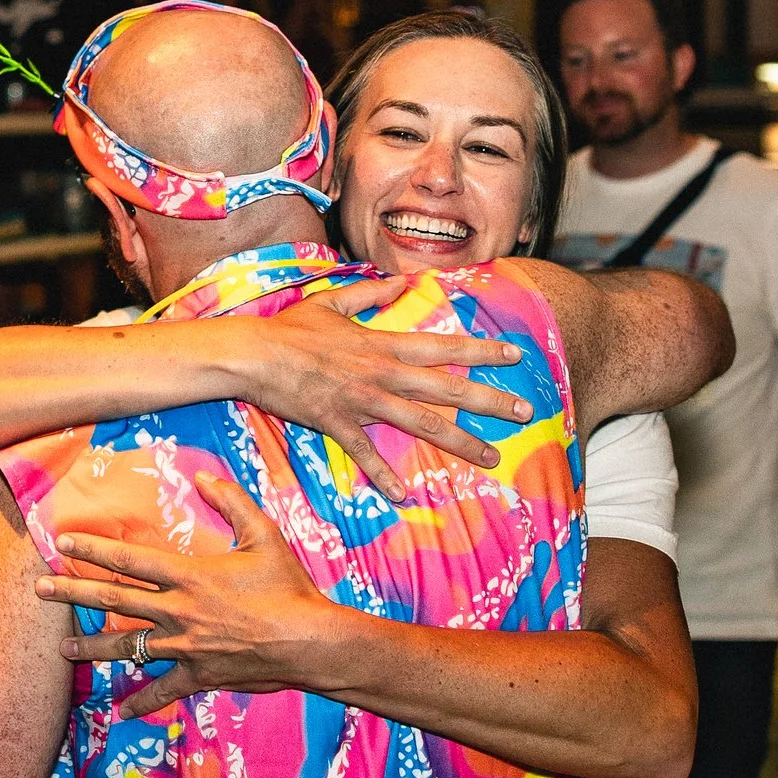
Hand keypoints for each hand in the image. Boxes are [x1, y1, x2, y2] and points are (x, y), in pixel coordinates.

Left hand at [36, 474, 343, 718]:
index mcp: (189, 575)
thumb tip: (202, 476)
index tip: (62, 543)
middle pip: (114, 600)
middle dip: (73, 593)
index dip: (93, 549)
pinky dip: (140, 701)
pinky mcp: (199, 675)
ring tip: (62, 650)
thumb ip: (231, 501)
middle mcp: (178, 611)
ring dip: (92, 648)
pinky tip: (117, 712)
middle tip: (39, 589)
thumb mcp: (264, 535)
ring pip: (127, 647)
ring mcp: (185, 647)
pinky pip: (162, 690)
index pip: (129, 559)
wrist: (311, 643)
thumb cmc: (289, 587)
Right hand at [240, 279, 529, 500]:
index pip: (443, 347)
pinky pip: (366, 453)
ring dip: (460, 441)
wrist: (253, 354)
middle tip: (525, 412)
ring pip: (421, 424)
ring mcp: (362, 401)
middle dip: (489, 400)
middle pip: (445, 390)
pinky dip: (384, 474)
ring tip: (492, 457)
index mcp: (382, 344)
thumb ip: (370, 295)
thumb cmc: (290, 328)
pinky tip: (404, 495)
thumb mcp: (331, 302)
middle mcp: (381, 374)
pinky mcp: (337, 423)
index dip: (481, 351)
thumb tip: (401, 282)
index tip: (515, 356)